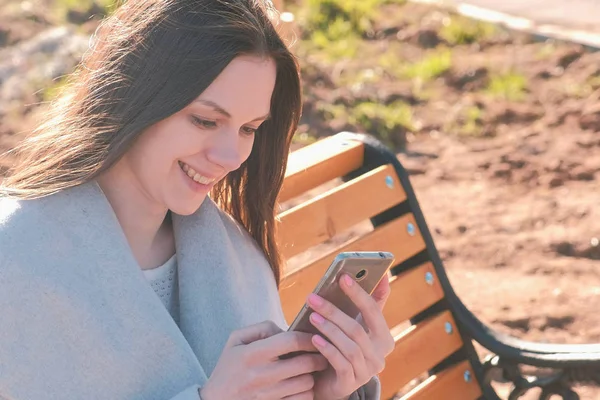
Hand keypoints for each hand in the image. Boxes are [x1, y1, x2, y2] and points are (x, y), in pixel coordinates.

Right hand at [200, 320, 327, 399]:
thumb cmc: (228, 367)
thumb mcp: (236, 340)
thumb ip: (262, 328)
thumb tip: (287, 329)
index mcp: (252, 354)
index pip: (290, 341)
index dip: (308, 338)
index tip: (314, 337)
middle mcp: (261, 375)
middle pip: (304, 363)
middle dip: (318, 356)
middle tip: (321, 354)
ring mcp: (268, 395)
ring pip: (306, 383)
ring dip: (311, 375)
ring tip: (308, 371)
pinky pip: (302, 399)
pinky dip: (306, 392)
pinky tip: (300, 386)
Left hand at [307, 274, 394, 399]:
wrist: (333, 382)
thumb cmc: (346, 347)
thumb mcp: (359, 326)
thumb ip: (372, 304)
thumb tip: (383, 276)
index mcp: (384, 338)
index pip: (373, 311)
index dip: (358, 293)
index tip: (342, 277)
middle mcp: (379, 356)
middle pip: (357, 329)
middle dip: (334, 311)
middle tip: (313, 298)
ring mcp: (366, 372)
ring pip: (349, 346)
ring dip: (329, 329)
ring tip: (312, 316)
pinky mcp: (350, 383)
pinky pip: (340, 363)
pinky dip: (327, 349)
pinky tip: (314, 339)